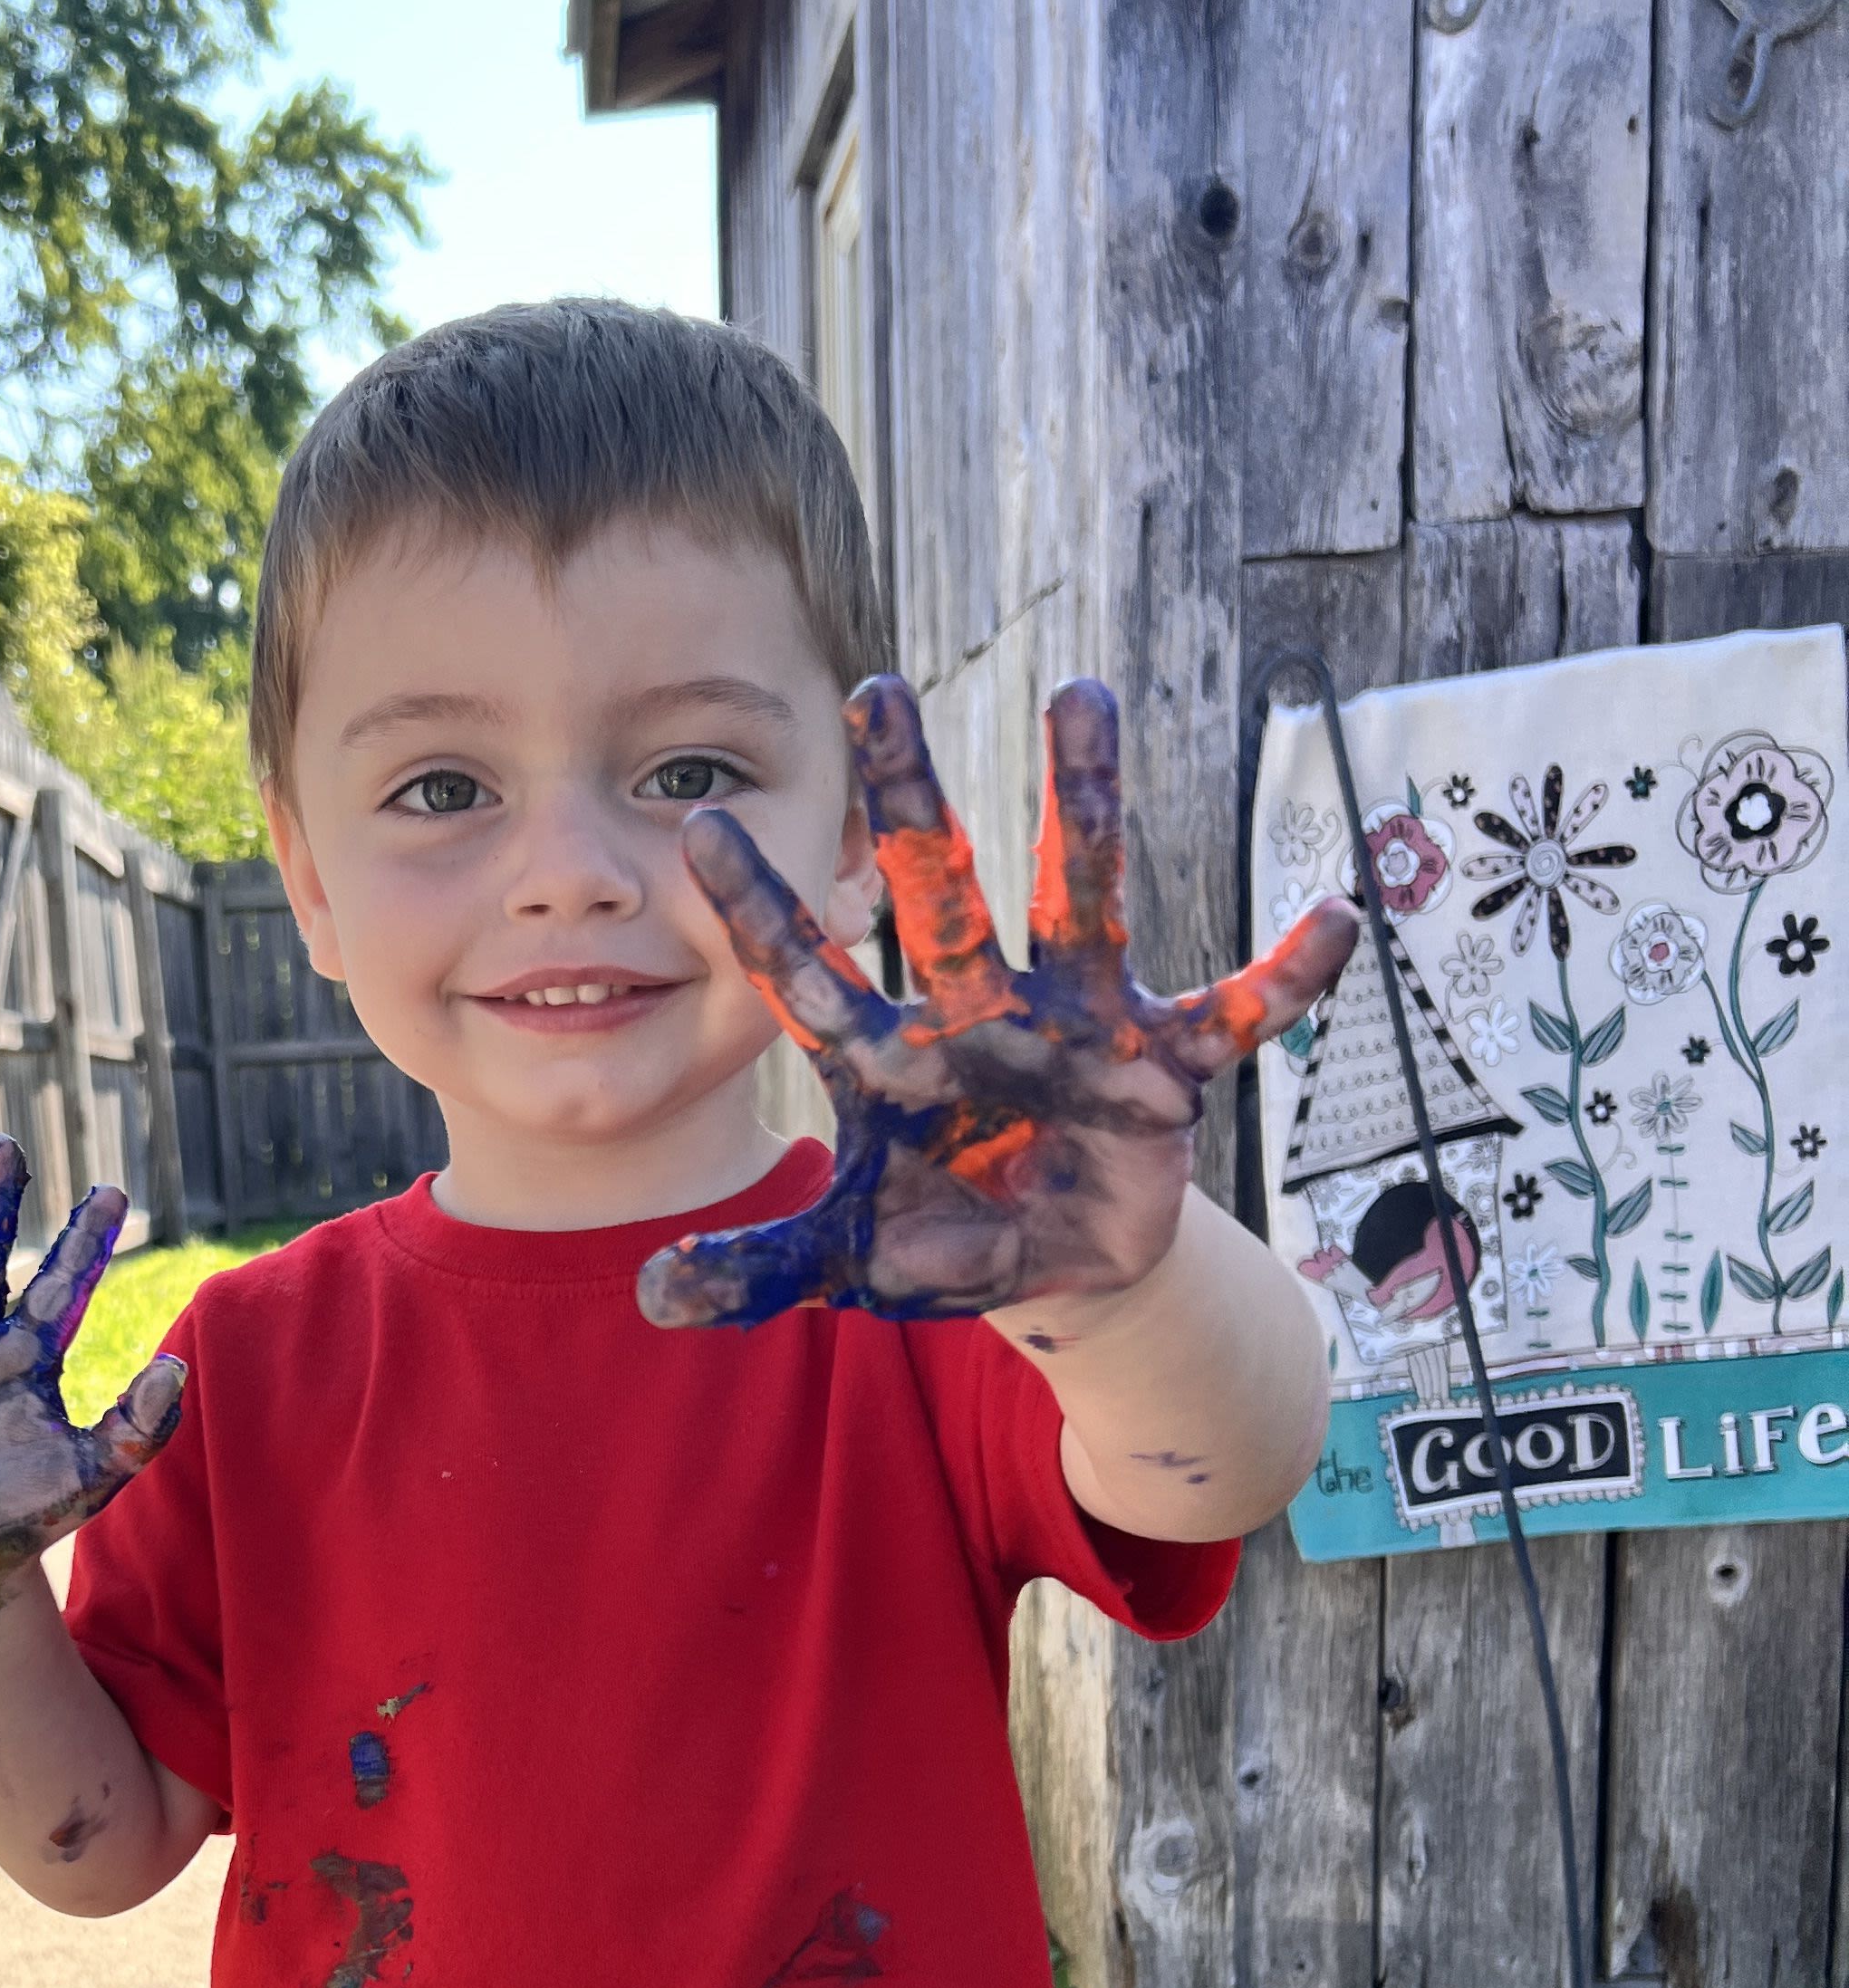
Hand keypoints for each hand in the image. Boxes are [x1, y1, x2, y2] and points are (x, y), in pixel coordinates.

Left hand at [637, 678, 1356, 1327]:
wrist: (1048, 1264)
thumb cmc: (938, 1238)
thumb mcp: (846, 1266)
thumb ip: (759, 1273)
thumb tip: (654, 1300)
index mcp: (889, 1061)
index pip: (807, 977)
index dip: (760, 912)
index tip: (702, 830)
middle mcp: (978, 1017)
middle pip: (935, 895)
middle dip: (909, 798)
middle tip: (876, 687)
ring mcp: (1074, 1028)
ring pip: (1076, 900)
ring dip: (1081, 808)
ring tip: (1083, 698)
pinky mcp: (1161, 1066)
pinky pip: (1235, 1017)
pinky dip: (1285, 979)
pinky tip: (1334, 921)